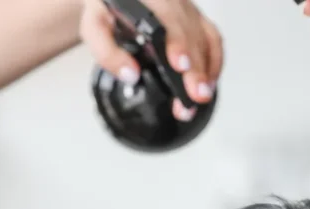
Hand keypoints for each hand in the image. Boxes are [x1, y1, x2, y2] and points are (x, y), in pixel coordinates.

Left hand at [79, 0, 223, 120]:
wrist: (115, 3)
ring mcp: (187, 11)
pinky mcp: (197, 21)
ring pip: (205, 39)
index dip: (176, 42)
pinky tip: (208, 83)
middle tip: (195, 94)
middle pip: (190, 34)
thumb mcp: (95, 28)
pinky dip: (214, 63)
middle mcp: (172, 1)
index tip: (178, 64)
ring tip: (200, 97)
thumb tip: (130, 74)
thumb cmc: (107, 13)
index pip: (167, 18)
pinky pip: (213, 41)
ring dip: (206, 70)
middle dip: (195, 67)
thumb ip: (107, 51)